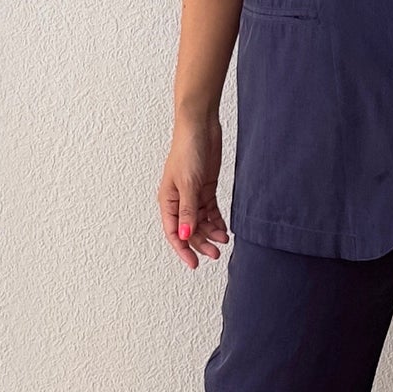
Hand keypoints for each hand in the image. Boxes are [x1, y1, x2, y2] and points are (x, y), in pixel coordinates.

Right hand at [159, 116, 229, 268]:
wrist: (201, 127)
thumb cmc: (187, 150)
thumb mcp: (188, 184)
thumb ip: (188, 211)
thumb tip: (186, 235)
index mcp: (167, 200)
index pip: (174, 232)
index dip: (183, 249)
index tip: (194, 264)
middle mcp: (179, 201)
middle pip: (189, 230)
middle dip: (202, 243)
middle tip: (216, 254)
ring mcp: (192, 195)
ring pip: (201, 222)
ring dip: (211, 233)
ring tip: (224, 240)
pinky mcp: (205, 189)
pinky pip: (210, 211)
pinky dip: (217, 221)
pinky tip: (225, 229)